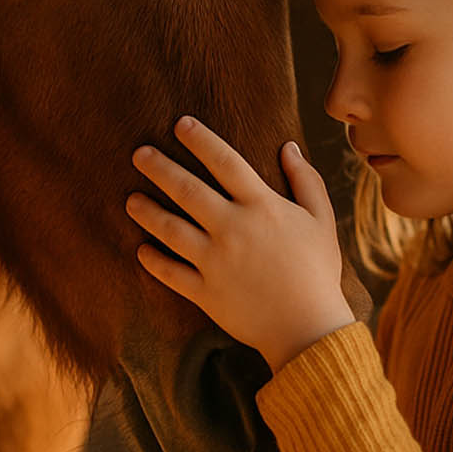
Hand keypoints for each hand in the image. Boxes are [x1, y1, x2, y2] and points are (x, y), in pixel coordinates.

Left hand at [126, 116, 356, 371]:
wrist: (308, 328)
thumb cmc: (318, 271)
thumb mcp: (322, 220)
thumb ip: (306, 180)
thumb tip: (289, 147)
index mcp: (261, 207)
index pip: (225, 162)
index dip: (201, 139)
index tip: (181, 124)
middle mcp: (232, 228)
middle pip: (187, 190)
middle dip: (160, 168)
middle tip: (138, 153)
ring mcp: (214, 261)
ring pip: (170, 229)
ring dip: (147, 212)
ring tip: (130, 199)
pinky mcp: (205, 292)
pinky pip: (170, 273)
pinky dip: (153, 261)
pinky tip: (141, 249)